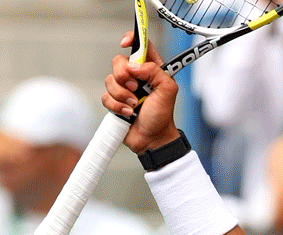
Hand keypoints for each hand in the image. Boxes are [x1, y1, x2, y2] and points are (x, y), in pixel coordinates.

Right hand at [102, 32, 180, 153]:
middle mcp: (137, 76)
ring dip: (122, 95)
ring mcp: (124, 88)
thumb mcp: (168, 91)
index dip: (132, 39)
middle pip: (118, 61)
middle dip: (124, 76)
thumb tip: (134, 66)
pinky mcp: (114, 101)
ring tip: (135, 105)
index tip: (125, 43)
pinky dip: (117, 106)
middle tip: (136, 88)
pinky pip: (105, 96)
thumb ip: (156, 72)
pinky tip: (128, 113)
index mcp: (152, 70)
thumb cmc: (163, 116)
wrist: (153, 138)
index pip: (141, 46)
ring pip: (110, 80)